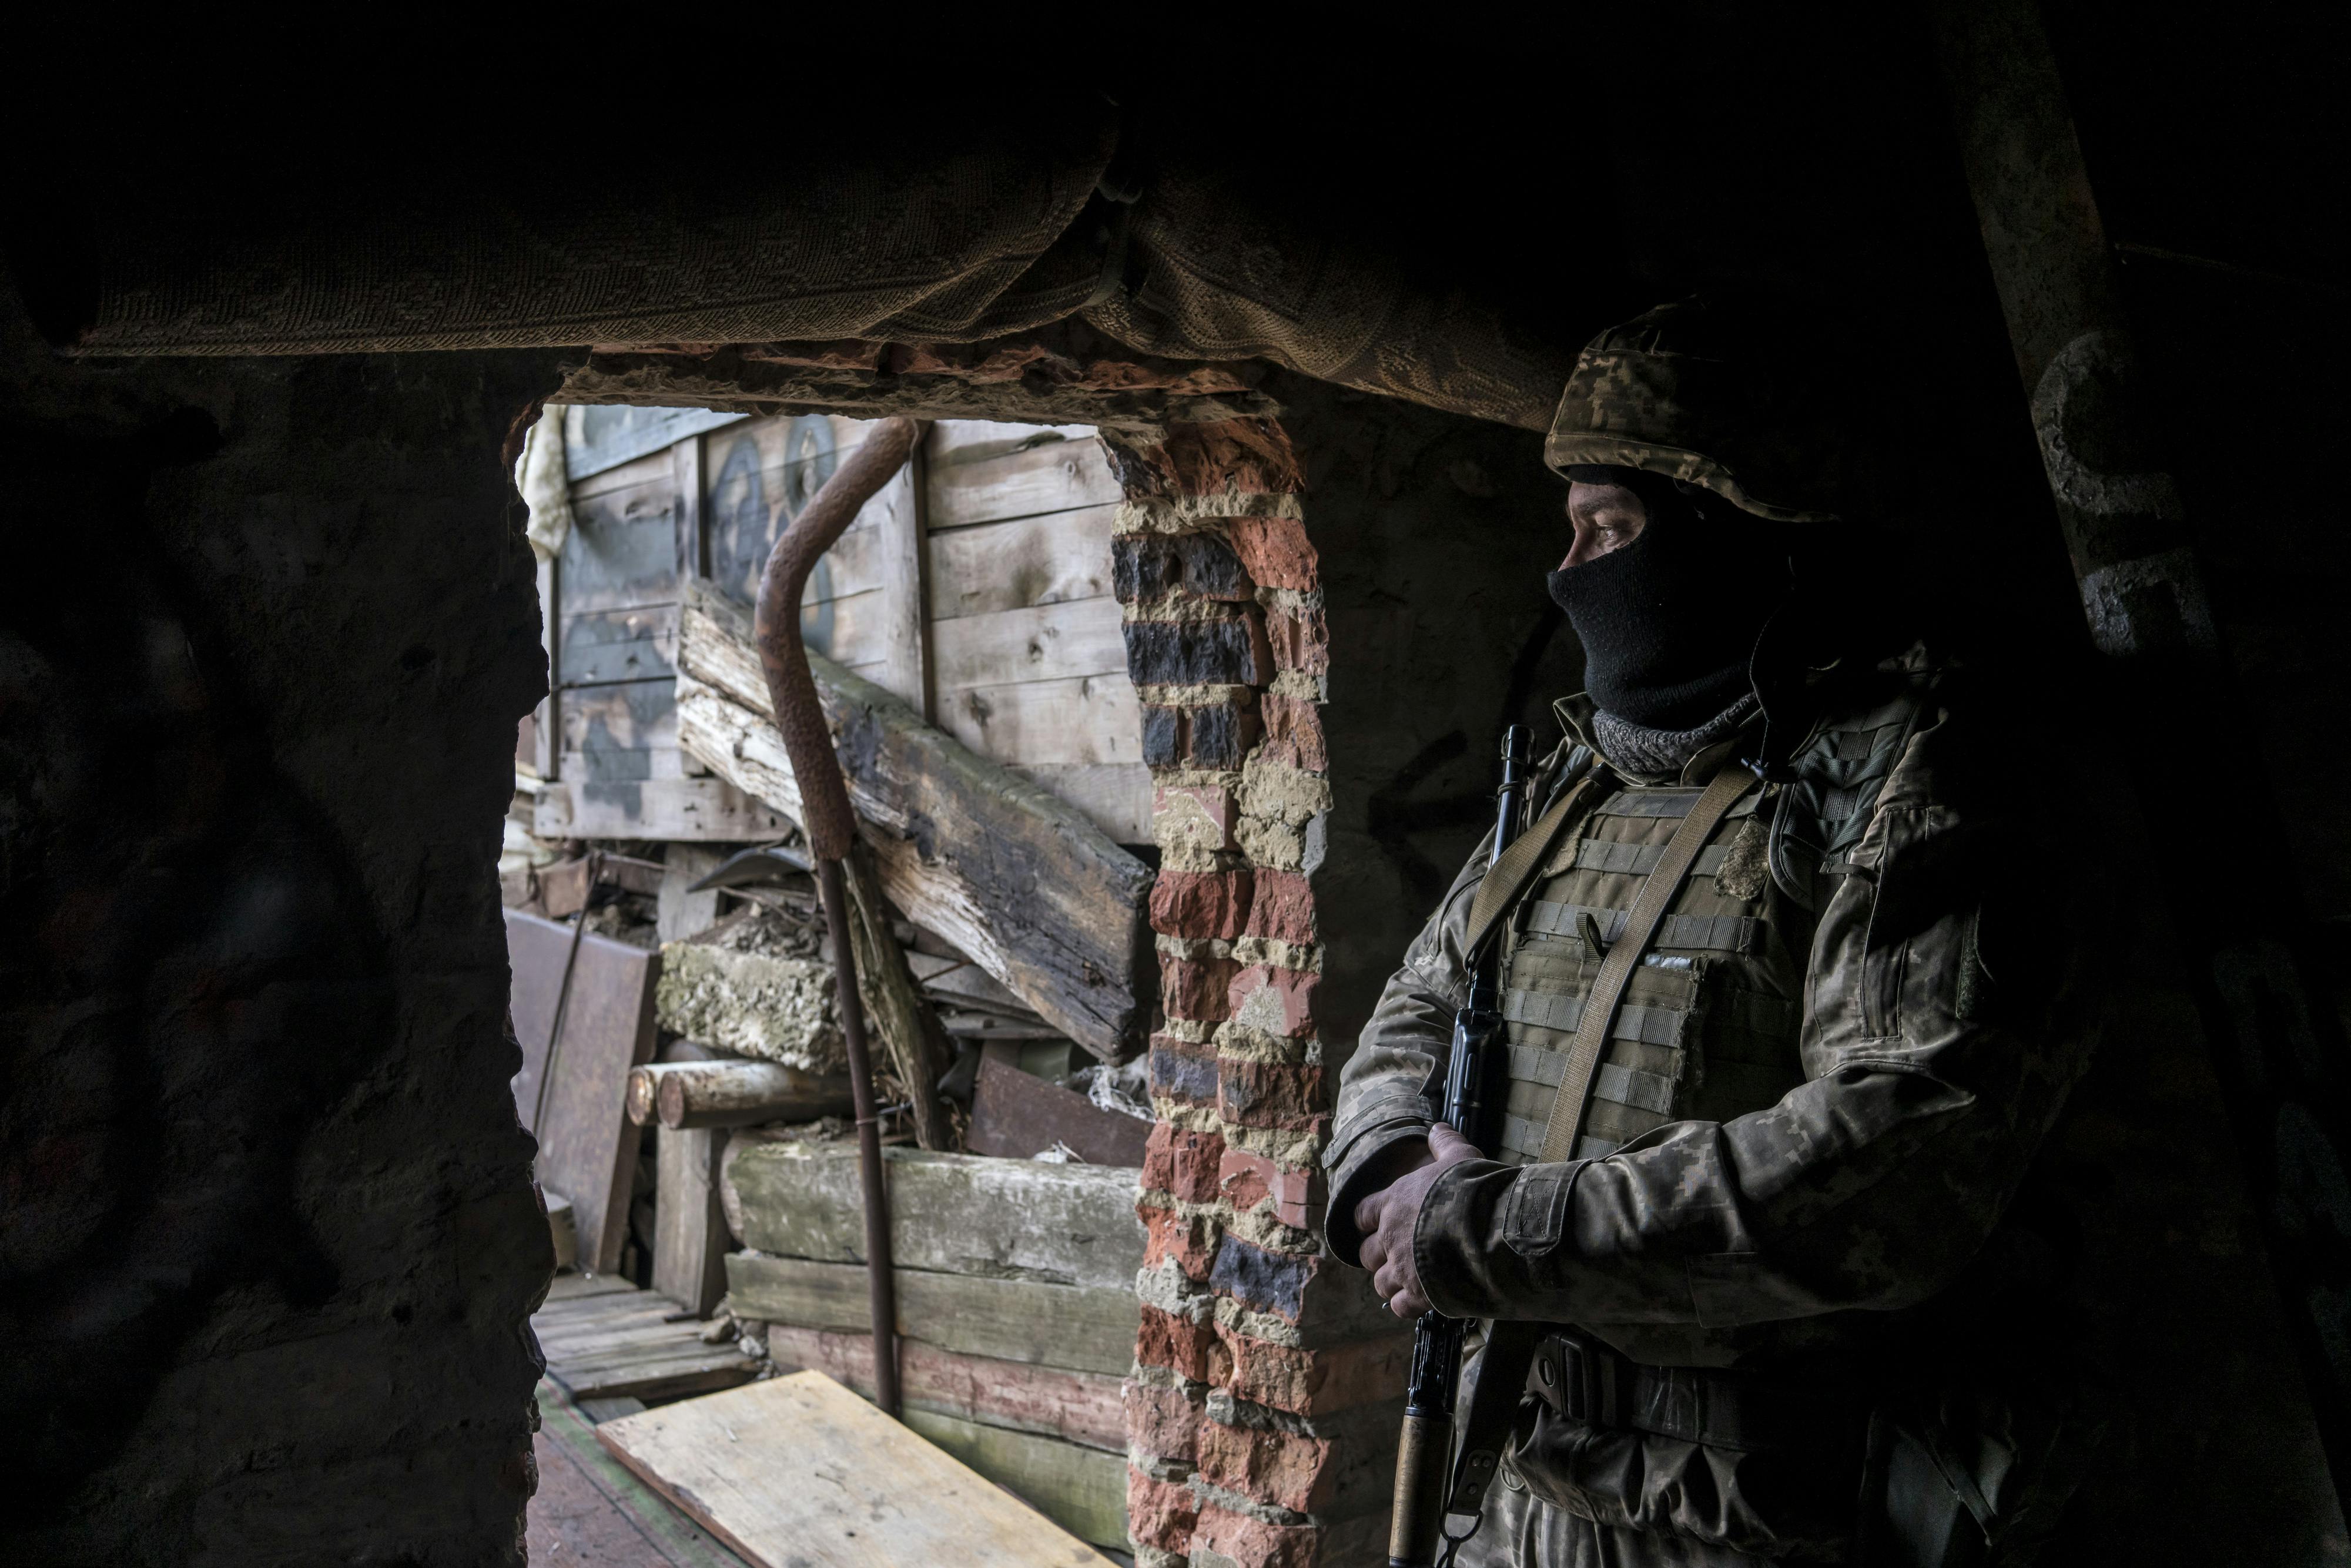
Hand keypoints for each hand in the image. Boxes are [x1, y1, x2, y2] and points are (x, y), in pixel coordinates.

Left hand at [1353, 1124, 1481, 1318]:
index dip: (1371, 1221)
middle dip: (1380, 1256)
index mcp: (1394, 1202)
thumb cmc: (1473, 1191)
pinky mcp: (1418, 1296)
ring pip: (1380, 1283)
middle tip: (1400, 1255)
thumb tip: (1438, 1127)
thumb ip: (1445, 1144)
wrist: (1491, 1230)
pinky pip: (1399, 1307)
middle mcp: (1390, 1236)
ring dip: (1392, 1282)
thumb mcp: (1460, 1158)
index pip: (1362, 1214)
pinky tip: (1422, 1300)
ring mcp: (1402, 1268)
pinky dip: (1407, 1305)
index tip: (1380, 1224)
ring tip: (1411, 1280)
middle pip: (1367, 1254)